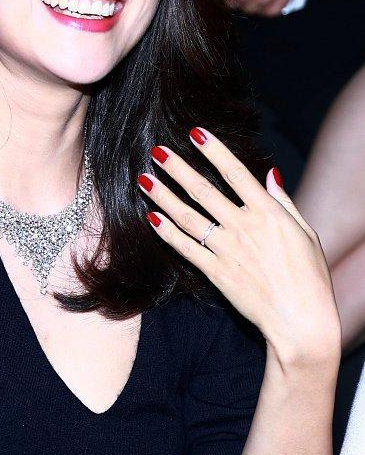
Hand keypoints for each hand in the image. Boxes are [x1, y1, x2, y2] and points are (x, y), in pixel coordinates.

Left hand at [137, 127, 341, 360]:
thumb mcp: (305, 233)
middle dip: (177, 168)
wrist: (301, 320)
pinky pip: (186, 248)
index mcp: (268, 213)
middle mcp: (244, 227)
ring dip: (163, 196)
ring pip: (188, 217)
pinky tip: (151, 217)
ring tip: (144, 179)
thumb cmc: (308, 277)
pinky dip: (167, 232)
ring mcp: (227, 250)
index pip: (236, 173)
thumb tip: (270, 174)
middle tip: (157, 151)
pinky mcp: (216, 273)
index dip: (214, 151)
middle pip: (203, 191)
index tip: (195, 134)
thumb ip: (283, 202)